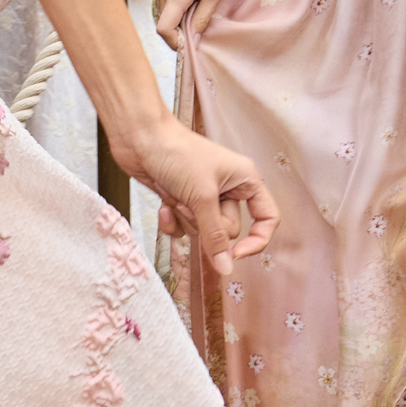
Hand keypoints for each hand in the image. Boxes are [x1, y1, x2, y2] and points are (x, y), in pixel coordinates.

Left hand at [116, 113, 275, 278]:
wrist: (138, 138)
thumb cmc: (177, 154)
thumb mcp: (202, 197)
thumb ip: (215, 235)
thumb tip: (226, 268)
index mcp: (245, 179)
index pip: (267, 217)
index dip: (257, 240)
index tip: (236, 255)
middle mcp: (228, 188)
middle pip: (229, 230)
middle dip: (207, 224)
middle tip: (191, 204)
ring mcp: (203, 196)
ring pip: (204, 231)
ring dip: (187, 221)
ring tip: (176, 198)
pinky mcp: (181, 200)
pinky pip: (183, 228)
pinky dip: (172, 222)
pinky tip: (162, 207)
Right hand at [154, 0, 234, 49]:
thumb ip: (204, 15)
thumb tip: (195, 34)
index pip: (163, 29)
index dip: (173, 42)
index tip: (187, 45)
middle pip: (162, 21)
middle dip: (176, 31)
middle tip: (196, 31)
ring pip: (163, 11)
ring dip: (176, 18)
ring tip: (197, 13)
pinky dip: (175, 7)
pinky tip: (192, 0)